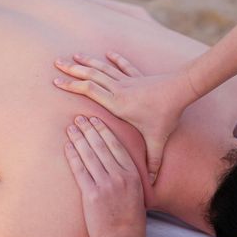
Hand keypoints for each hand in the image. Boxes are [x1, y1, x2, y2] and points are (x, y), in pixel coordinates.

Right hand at [54, 52, 193, 182]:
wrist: (181, 91)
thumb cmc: (166, 115)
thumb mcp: (157, 140)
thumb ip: (153, 160)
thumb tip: (152, 183)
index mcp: (117, 103)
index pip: (89, 91)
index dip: (71, 86)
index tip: (56, 82)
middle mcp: (119, 89)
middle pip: (91, 75)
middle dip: (72, 70)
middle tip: (56, 62)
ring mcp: (129, 80)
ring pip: (103, 68)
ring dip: (88, 61)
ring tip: (74, 55)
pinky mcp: (139, 76)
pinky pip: (124, 65)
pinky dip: (115, 59)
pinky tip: (108, 53)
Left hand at [64, 115, 145, 236]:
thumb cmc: (131, 221)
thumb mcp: (139, 195)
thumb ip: (131, 179)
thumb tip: (122, 167)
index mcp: (133, 175)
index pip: (117, 146)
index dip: (104, 131)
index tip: (97, 120)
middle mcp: (120, 176)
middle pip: (101, 146)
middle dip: (89, 129)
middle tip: (80, 117)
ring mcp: (106, 184)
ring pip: (90, 155)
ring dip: (79, 138)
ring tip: (71, 127)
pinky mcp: (92, 194)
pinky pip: (80, 170)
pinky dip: (73, 156)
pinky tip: (67, 146)